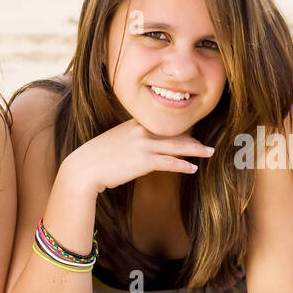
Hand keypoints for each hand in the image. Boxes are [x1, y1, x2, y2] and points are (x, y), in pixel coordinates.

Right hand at [64, 119, 214, 193]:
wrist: (83, 168)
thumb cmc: (96, 158)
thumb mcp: (114, 141)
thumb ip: (130, 138)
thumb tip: (141, 147)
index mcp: (134, 124)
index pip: (164, 126)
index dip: (181, 131)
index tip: (193, 134)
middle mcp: (141, 131)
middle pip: (175, 134)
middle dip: (194, 140)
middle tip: (208, 145)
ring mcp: (143, 145)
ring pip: (177, 146)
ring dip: (196, 150)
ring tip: (208, 153)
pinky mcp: (143, 161)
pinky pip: (170, 162)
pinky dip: (184, 165)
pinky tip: (193, 169)